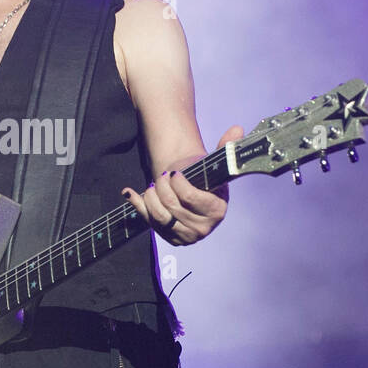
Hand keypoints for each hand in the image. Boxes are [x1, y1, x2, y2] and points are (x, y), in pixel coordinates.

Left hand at [120, 125, 243, 245]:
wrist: (189, 191)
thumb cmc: (201, 176)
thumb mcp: (213, 162)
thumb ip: (226, 147)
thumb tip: (237, 129)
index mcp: (217, 210)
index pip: (190, 198)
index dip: (177, 182)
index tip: (175, 172)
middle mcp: (203, 228)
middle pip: (172, 205)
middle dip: (162, 185)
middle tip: (163, 175)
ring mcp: (186, 236)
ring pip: (159, 216)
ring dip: (150, 195)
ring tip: (154, 183)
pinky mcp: (171, 238)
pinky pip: (148, 222)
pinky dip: (137, 205)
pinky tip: (130, 193)